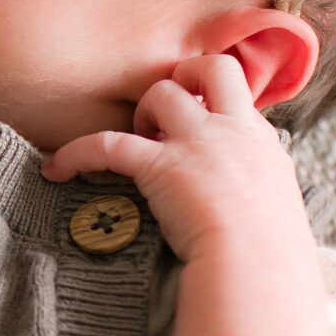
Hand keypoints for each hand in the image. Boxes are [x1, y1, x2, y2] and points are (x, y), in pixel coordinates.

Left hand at [42, 55, 308, 265]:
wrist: (257, 268)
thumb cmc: (271, 253)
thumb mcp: (279, 204)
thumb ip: (260, 182)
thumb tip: (249, 193)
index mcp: (261, 140)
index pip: (238, 95)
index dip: (214, 101)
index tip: (200, 123)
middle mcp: (231, 131)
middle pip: (212, 66)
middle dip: (186, 75)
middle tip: (167, 109)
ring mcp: (196, 144)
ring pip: (161, 92)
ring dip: (142, 112)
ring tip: (139, 143)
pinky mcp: (160, 166)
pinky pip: (106, 144)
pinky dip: (75, 154)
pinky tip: (56, 168)